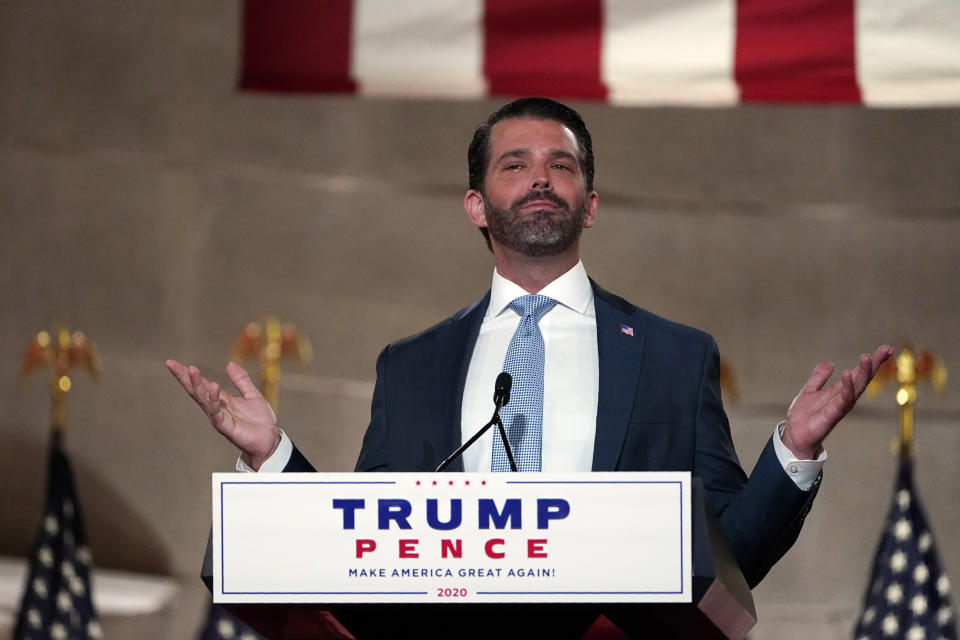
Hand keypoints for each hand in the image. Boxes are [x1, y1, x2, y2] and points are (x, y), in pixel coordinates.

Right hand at [166, 359, 280, 469]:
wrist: (270, 440)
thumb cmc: (260, 420)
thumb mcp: (252, 395)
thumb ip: (241, 380)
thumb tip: (230, 364)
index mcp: (221, 399)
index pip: (202, 384)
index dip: (189, 374)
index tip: (173, 363)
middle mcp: (216, 407)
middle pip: (196, 390)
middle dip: (184, 377)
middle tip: (171, 364)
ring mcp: (219, 417)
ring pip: (203, 399)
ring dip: (196, 384)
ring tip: (191, 370)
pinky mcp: (225, 426)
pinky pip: (216, 411)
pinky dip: (213, 399)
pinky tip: (212, 386)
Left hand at [782, 345, 893, 458]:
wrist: (794, 436)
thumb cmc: (804, 417)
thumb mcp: (810, 391)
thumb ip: (819, 378)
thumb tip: (829, 363)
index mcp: (839, 391)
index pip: (859, 374)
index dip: (872, 362)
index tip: (886, 349)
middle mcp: (843, 398)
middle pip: (863, 379)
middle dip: (874, 364)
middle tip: (886, 349)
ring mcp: (839, 407)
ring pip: (856, 388)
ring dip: (863, 373)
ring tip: (867, 357)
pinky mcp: (831, 415)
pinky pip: (842, 400)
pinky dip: (847, 388)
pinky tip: (849, 374)